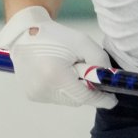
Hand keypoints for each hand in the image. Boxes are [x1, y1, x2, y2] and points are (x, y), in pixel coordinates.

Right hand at [0, 5, 116, 108]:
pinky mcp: (32, 95)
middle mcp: (44, 89)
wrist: (24, 36)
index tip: (112, 100)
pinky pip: (55, 98)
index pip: (84, 96)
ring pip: (66, 100)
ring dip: (73, 90)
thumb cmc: (55, 37)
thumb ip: (99, 60)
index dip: (100, 99)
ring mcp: (36, 94)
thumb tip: (107, 79)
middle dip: (86, 91)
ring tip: (68, 72)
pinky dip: (61, 90)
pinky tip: (56, 75)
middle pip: (76, 100)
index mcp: (56, 76)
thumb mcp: (82, 42)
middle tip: (87, 75)